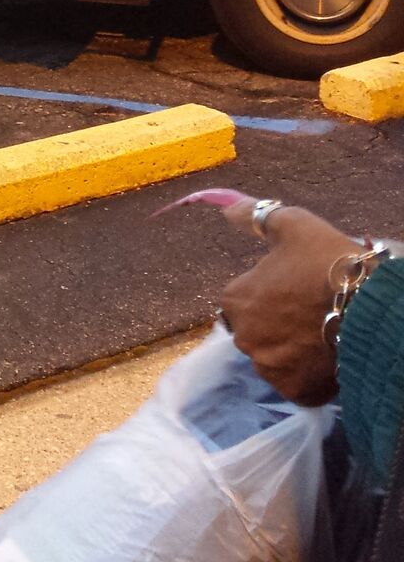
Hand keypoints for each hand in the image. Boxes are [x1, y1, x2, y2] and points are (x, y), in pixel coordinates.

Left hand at [218, 200, 358, 405]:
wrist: (373, 310)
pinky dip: (309, 376)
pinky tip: (328, 359)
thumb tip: (227, 209)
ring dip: (292, 351)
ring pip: (276, 359)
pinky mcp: (297, 391)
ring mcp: (269, 368)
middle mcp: (243, 337)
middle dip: (278, 324)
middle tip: (314, 313)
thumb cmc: (330, 265)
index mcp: (235, 299)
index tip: (298, 289)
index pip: (244, 298)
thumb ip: (256, 218)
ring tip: (325, 336)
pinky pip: (297, 385)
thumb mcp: (294, 227)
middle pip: (258, 330)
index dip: (272, 293)